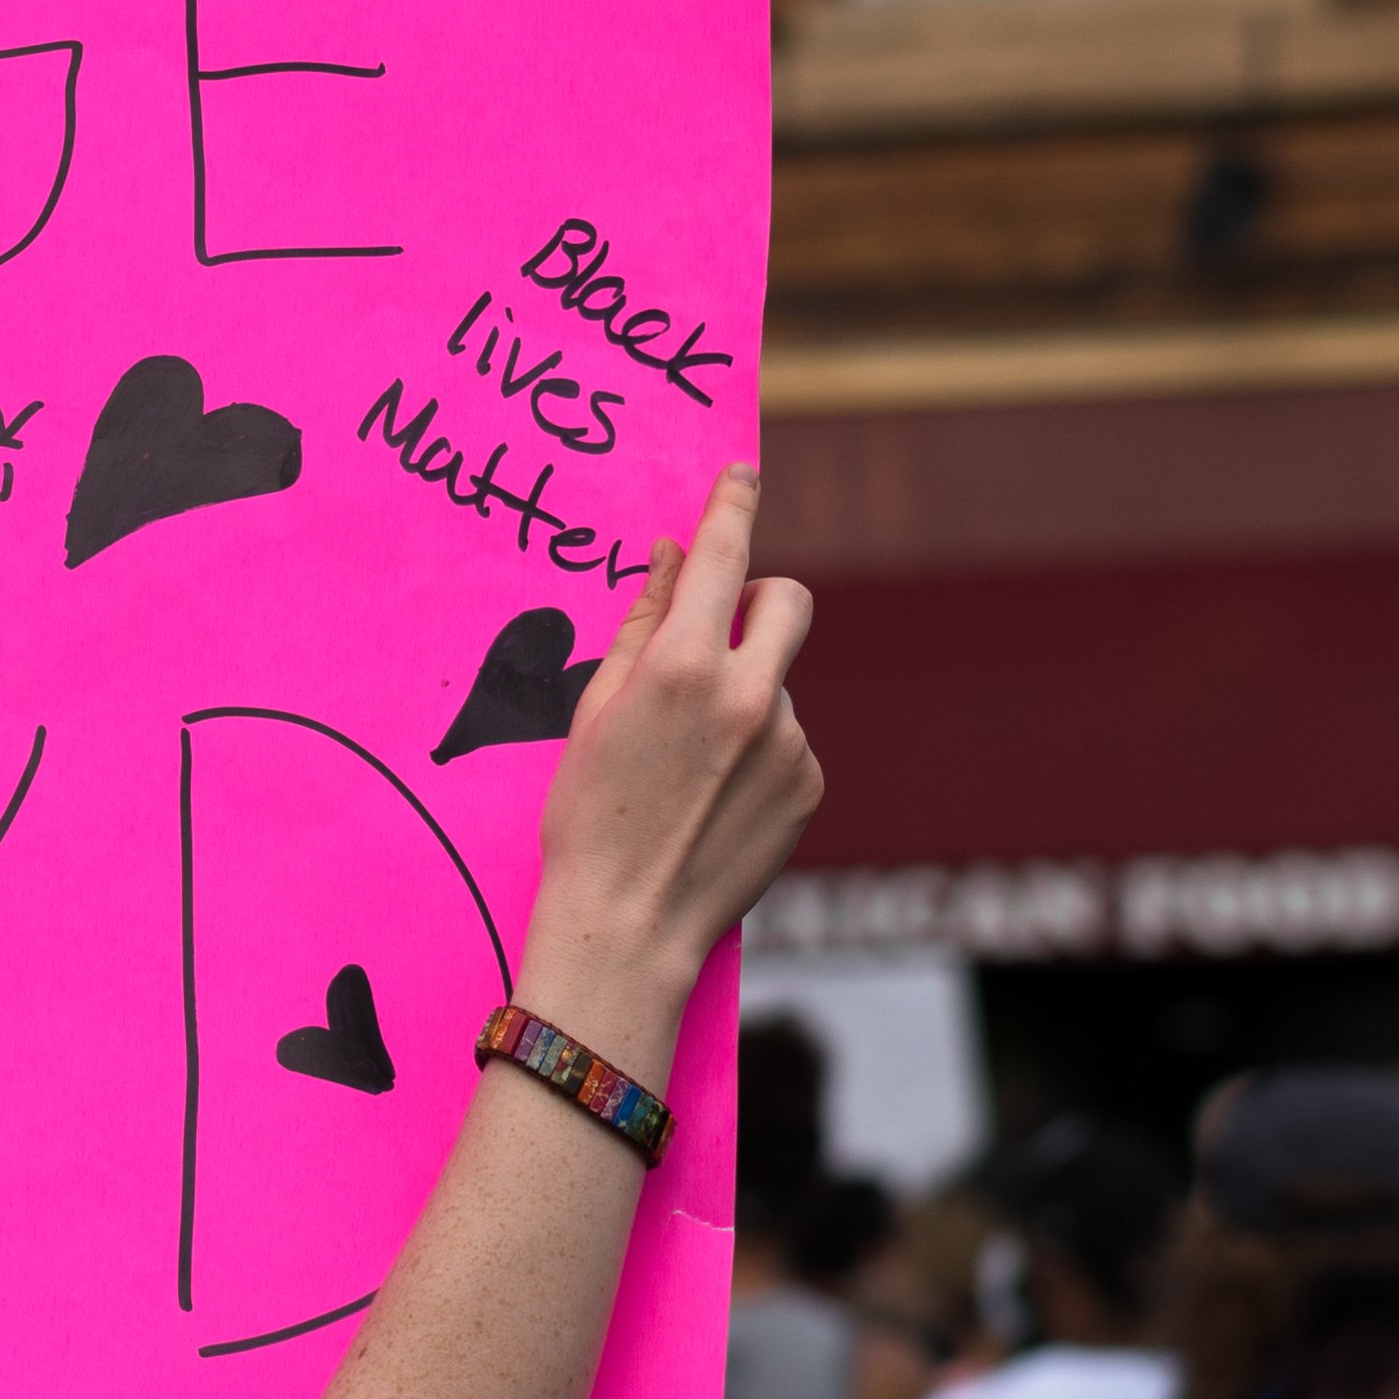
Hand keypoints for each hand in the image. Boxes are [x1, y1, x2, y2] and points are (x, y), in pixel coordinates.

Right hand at [524, 462, 819, 990]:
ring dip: (744, 697)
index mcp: (682, 667)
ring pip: (778, 682)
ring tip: (689, 765)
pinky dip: (758, 752)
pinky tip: (715, 797)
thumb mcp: (594, 711)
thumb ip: (640, 625)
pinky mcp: (809, 786)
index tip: (743, 472)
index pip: (724, 555)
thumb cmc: (589, 818)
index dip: (734, 505)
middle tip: (720, 630)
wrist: (628, 926)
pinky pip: (788, 740)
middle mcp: (749, 695)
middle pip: (787, 600)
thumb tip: (672, 558)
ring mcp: (788, 743)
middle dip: (759, 598)